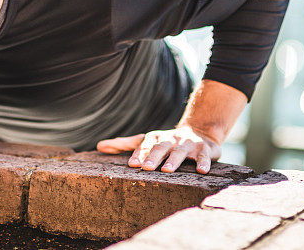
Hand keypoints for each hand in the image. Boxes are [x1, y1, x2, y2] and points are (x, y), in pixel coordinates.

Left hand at [96, 125, 221, 173]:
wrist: (199, 132)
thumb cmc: (166, 142)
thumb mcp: (146, 141)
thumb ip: (124, 144)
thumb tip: (99, 147)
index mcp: (155, 138)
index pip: (145, 145)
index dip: (139, 154)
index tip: (132, 164)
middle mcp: (171, 140)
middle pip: (161, 147)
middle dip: (153, 157)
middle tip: (146, 168)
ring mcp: (188, 144)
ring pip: (180, 152)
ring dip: (174, 160)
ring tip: (167, 170)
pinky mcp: (205, 150)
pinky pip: (204, 156)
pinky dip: (203, 163)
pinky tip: (201, 171)